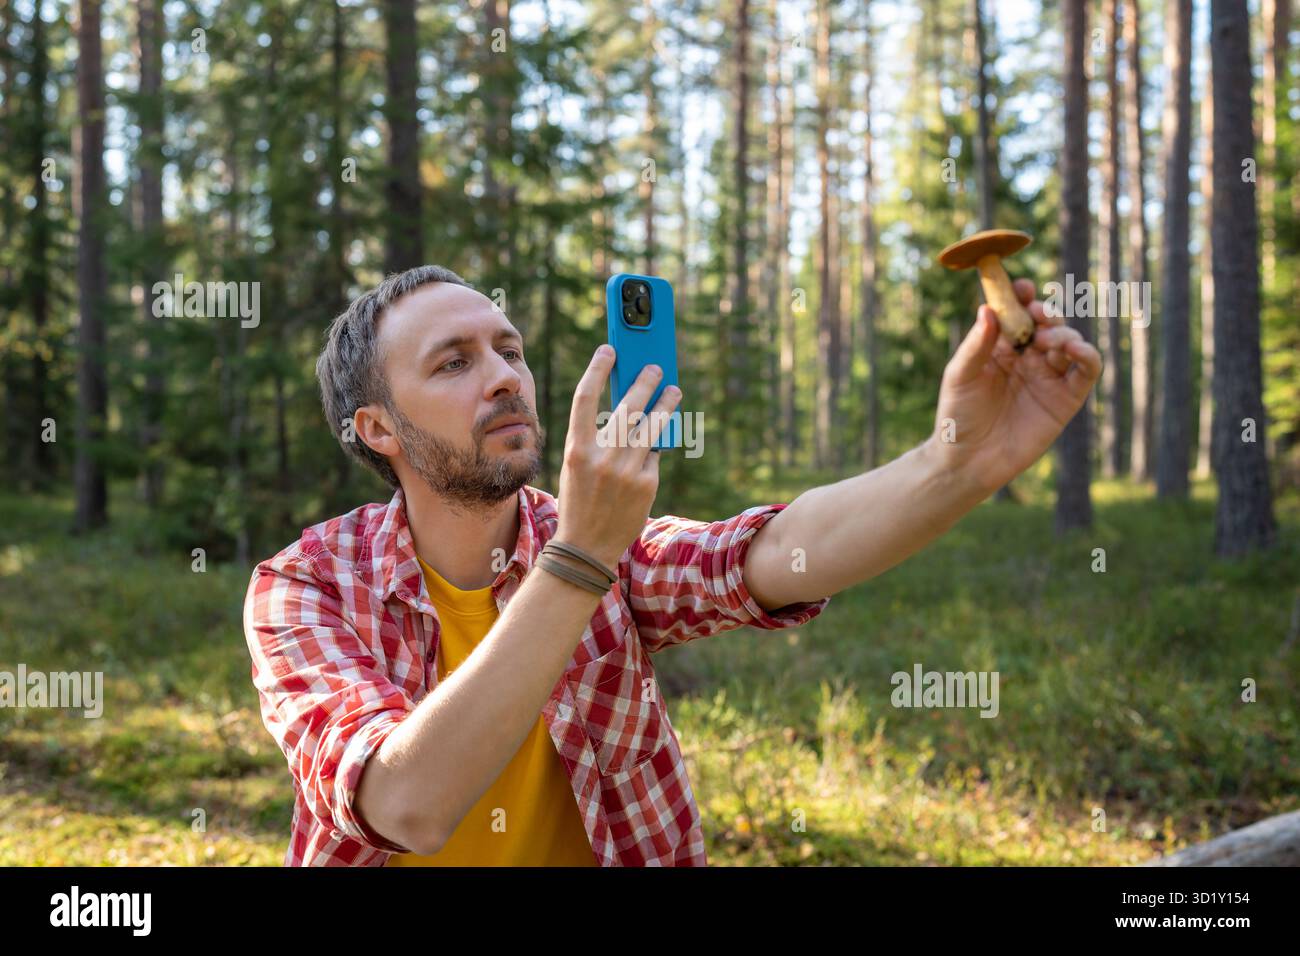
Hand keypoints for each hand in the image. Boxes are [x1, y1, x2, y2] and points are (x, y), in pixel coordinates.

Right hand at [554, 345, 681, 568]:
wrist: (587, 547)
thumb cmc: (580, 500)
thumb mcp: (577, 465)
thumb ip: (594, 437)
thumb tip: (623, 404)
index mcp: (576, 449)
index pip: (586, 398)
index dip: (597, 369)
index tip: (609, 349)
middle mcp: (602, 457)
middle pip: (628, 406)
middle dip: (644, 381)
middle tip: (655, 367)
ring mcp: (627, 471)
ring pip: (652, 426)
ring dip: (666, 404)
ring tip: (674, 391)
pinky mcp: (647, 484)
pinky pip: (654, 455)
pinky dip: (655, 448)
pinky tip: (657, 443)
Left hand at [930, 278, 1102, 494]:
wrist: (967, 461)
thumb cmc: (957, 416)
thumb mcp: (960, 375)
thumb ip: (976, 344)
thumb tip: (988, 308)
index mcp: (1002, 346)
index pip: (1018, 312)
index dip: (1022, 296)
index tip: (1021, 287)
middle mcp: (1029, 357)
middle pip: (1048, 322)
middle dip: (1046, 311)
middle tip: (1038, 313)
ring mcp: (1049, 376)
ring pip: (1069, 341)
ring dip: (1064, 332)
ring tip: (1047, 340)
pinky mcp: (1066, 399)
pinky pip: (1086, 371)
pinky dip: (1087, 354)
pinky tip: (1075, 349)